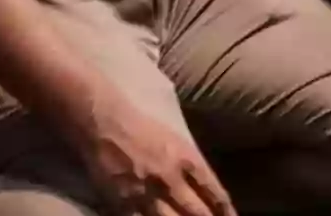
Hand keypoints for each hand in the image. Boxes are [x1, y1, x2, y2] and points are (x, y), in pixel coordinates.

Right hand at [69, 84, 238, 215]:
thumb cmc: (142, 127)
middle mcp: (171, 179)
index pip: (215, 193)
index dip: (225, 211)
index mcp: (188, 160)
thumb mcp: (177, 141)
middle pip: (197, 212)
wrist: (105, 122)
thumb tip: (206, 189)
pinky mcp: (122, 203)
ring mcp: (146, 194)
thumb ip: (192, 165)